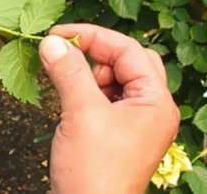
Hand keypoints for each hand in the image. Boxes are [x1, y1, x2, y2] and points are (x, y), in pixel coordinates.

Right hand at [39, 24, 179, 193]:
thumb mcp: (81, 114)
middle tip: (64, 53)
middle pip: (126, 62)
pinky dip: (84, 89)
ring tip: (61, 77)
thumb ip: (69, 72)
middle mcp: (149, 109)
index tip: (60, 34)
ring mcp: (133, 121)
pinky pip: (103, 97)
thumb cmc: (93, 171)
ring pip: (113, 79)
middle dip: (94, 54)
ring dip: (86, 72)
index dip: (94, 37)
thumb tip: (51, 42)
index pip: (129, 51)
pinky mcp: (115, 131)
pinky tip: (66, 93)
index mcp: (155, 102)